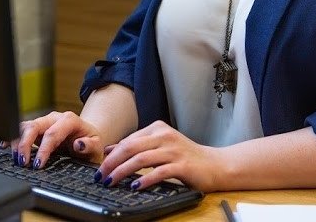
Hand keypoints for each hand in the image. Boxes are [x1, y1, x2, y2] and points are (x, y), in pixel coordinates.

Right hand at [7, 111, 105, 168]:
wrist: (88, 137)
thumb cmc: (91, 143)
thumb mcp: (97, 146)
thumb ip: (90, 145)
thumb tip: (79, 144)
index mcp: (69, 120)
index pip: (53, 133)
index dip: (43, 149)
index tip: (38, 164)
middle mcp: (54, 118)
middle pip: (34, 126)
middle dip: (25, 144)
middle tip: (22, 162)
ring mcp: (44, 122)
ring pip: (25, 126)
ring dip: (17, 142)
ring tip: (15, 159)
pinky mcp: (36, 128)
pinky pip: (20, 129)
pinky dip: (11, 137)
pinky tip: (3, 145)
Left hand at [95, 120, 225, 191]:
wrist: (215, 165)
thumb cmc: (186, 157)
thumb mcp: (160, 147)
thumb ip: (138, 147)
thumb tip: (110, 150)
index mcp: (158, 129)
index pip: (128, 141)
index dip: (111, 155)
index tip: (99, 168)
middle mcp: (165, 136)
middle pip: (131, 148)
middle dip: (112, 163)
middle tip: (100, 176)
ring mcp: (174, 150)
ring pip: (141, 159)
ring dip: (123, 172)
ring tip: (111, 182)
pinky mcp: (183, 165)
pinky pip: (159, 172)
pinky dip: (145, 180)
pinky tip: (135, 186)